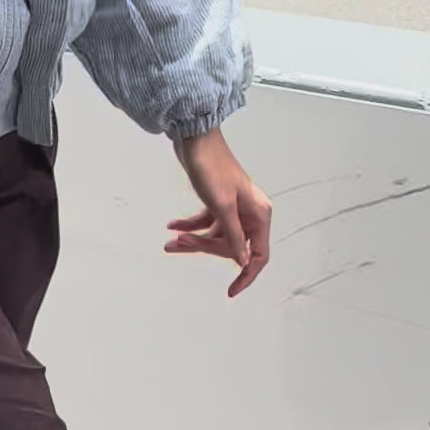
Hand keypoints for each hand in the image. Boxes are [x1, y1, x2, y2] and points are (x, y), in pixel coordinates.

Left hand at [165, 127, 271, 297]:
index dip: (246, 276)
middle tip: (179, 245)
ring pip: (216, 235)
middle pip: (231, 246)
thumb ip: (234, 236)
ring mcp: (233, 207)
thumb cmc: (211, 167)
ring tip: (170, 241)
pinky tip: (172, 226)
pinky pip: (206, 222)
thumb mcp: (222, 207)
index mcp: (259, 214)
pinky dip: (190, 225)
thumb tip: (243, 262)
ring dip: (193, 240)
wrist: (194, 138)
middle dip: (205, 249)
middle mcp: (249, 212)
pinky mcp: (217, 201)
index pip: (258, 256)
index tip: (231, 291)